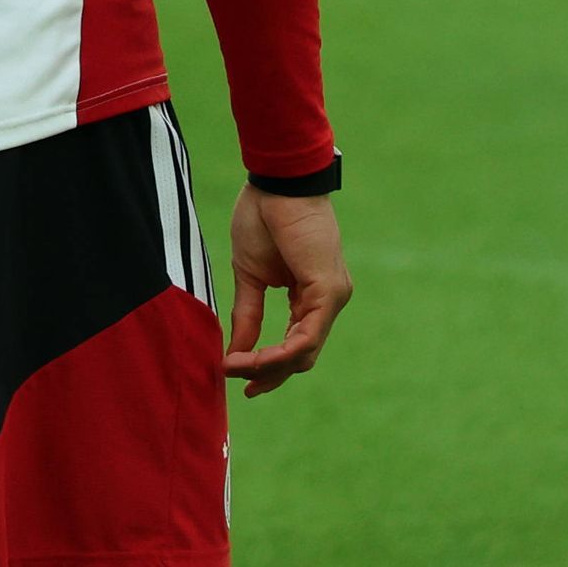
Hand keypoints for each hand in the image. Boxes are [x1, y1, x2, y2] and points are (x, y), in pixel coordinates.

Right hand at [223, 187, 350, 396]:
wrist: (276, 181)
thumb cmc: (262, 217)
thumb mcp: (249, 275)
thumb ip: (247, 314)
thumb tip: (235, 352)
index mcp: (310, 296)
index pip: (295, 344)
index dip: (268, 366)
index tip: (236, 375)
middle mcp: (327, 301)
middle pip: (303, 356)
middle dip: (270, 375)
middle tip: (242, 386)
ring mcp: (332, 297)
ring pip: (305, 352)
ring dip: (270, 366)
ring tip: (236, 367)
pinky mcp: (329, 291)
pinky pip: (307, 336)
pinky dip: (280, 352)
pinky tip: (254, 357)